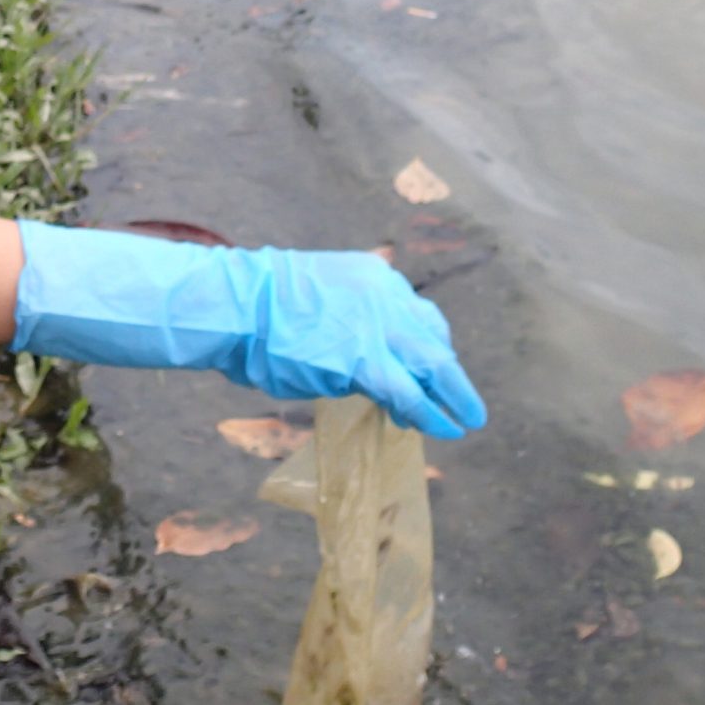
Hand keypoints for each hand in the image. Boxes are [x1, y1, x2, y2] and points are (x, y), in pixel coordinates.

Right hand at [11, 223, 486, 437]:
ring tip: (466, 421)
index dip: (428, 343)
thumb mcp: (316, 290)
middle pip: (434, 338)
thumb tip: (350, 342)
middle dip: (451, 372)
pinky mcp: (368, 362)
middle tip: (466, 399)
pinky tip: (442, 429)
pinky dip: (430, 414)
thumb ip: (343, 310)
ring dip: (454, 396)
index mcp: (374, 275)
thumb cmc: (259, 304)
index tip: (432, 363)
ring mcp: (380, 327)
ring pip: (433, 365)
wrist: (239, 304)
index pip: (417, 313)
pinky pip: (410, 393)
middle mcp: (387, 296)